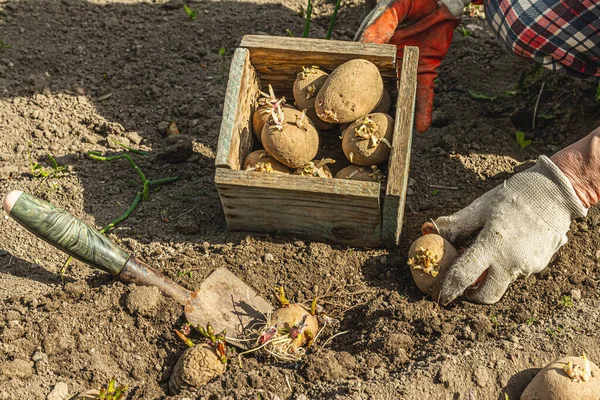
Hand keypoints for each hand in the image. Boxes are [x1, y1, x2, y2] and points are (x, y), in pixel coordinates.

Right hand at [356, 0, 466, 131]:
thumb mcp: (396, 8)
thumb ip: (381, 25)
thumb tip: (364, 46)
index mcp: (374, 44)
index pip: (358, 65)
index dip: (349, 82)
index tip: (339, 101)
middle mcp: (387, 61)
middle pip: (376, 87)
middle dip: (369, 107)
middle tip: (358, 129)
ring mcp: (406, 68)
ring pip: (399, 95)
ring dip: (396, 114)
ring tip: (388, 136)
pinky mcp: (425, 71)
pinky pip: (423, 93)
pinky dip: (423, 110)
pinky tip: (420, 128)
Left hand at [426, 156, 586, 304]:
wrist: (553, 194)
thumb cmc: (511, 198)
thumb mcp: (480, 208)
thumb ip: (455, 225)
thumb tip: (428, 229)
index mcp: (492, 246)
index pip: (464, 276)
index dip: (449, 289)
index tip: (440, 296)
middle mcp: (511, 262)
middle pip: (487, 296)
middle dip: (471, 296)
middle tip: (462, 286)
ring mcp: (528, 266)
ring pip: (502, 283)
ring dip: (490, 277)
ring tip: (485, 255)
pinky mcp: (540, 265)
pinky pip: (517, 273)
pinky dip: (505, 267)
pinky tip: (506, 247)